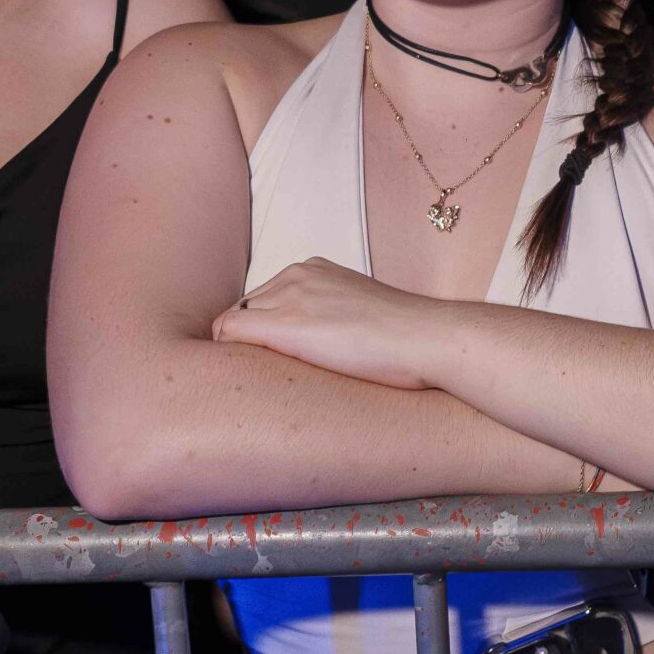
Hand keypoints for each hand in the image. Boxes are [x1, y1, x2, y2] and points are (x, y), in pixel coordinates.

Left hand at [212, 258, 443, 388]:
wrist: (428, 338)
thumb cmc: (407, 340)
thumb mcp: (362, 314)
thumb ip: (332, 319)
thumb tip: (323, 347)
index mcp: (316, 269)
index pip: (266, 298)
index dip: (262, 332)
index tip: (269, 361)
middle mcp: (298, 274)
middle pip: (246, 308)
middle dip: (247, 341)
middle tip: (258, 377)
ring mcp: (291, 296)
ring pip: (234, 320)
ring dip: (238, 350)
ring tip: (252, 384)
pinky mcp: (287, 324)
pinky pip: (228, 330)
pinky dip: (224, 353)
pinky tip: (238, 383)